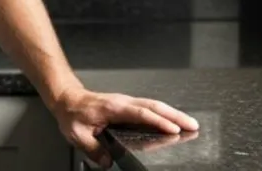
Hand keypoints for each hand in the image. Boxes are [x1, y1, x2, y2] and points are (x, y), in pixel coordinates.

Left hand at [52, 86, 198, 168]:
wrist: (67, 99)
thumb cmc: (73, 113)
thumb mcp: (77, 134)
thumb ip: (94, 149)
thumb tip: (108, 162)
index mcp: (113, 107)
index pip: (140, 113)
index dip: (158, 121)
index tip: (173, 129)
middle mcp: (123, 102)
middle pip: (154, 106)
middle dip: (175, 116)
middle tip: (193, 125)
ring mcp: (127, 103)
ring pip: (155, 106)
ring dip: (173, 114)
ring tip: (190, 125)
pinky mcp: (128, 106)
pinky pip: (150, 109)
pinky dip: (164, 114)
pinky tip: (173, 123)